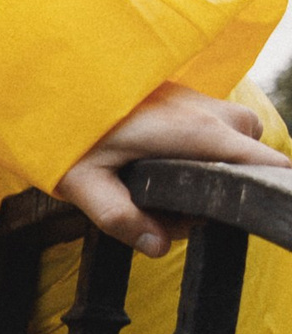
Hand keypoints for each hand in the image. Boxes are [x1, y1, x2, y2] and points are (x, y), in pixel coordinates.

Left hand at [56, 83, 289, 255]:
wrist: (64, 85)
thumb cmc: (72, 132)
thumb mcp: (83, 182)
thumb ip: (119, 218)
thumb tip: (157, 248)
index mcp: (200, 133)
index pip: (270, 166)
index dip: (262, 195)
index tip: (234, 214)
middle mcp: (217, 114)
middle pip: (248, 170)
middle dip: (212, 199)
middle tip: (158, 209)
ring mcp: (212, 104)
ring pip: (234, 156)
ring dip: (203, 179)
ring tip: (151, 186)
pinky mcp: (201, 103)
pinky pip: (220, 139)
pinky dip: (198, 159)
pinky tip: (157, 166)